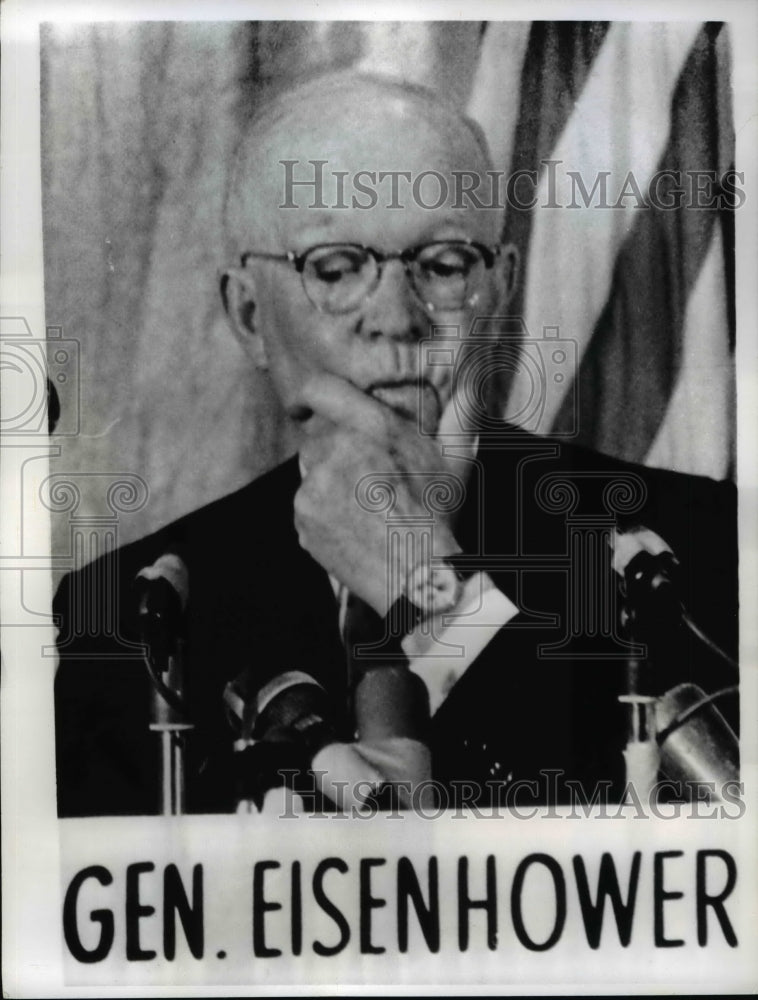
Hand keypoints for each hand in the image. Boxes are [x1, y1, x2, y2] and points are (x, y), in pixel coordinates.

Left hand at [294, 373, 462, 616]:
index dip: (310, 395)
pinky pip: (305, 504)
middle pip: (316, 436)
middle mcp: (337, 448)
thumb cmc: (437, 516)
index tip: (304, 404)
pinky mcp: (303, 515)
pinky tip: (351, 526)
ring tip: (361, 505)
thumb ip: (459, 417)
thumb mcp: (455, 461)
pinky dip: (321, 512)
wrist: (416, 574)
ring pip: (310, 470)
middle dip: (332, 448)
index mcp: (372, 427)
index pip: (320, 389)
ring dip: (327, 479)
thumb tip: (472, 387)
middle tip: (362, 475)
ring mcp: (315, 484)